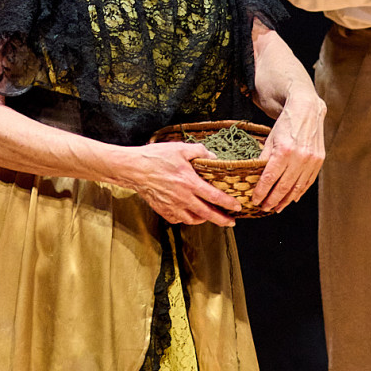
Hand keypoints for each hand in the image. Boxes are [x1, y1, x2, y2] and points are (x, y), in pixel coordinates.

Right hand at [123, 142, 242, 226]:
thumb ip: (199, 151)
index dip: (228, 203)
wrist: (134, 169)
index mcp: (190, 183)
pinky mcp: (163, 210)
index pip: (215, 197)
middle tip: (231, 222)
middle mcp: (183, 198)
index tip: (237, 207)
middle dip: (222, 220)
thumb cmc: (156, 157)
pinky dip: (186, 218)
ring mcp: (172, 206)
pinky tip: (189, 213)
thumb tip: (213, 157)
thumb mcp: (180, 148)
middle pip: (207, 214)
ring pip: (193, 220)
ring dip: (204, 220)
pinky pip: (178, 219)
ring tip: (209, 216)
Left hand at [251, 88, 326, 212]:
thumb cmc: (286, 123)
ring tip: (277, 208)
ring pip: (297, 187)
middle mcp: (299, 157)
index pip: (270, 178)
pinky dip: (300, 192)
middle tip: (264, 208)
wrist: (306, 110)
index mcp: (283, 151)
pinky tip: (292, 198)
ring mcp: (311, 160)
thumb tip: (255, 177)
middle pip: (283, 186)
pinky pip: (308, 181)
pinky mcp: (319, 160)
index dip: (262, 192)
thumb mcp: (270, 139)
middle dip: (272, 200)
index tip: (255, 201)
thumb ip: (263, 158)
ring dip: (286, 200)